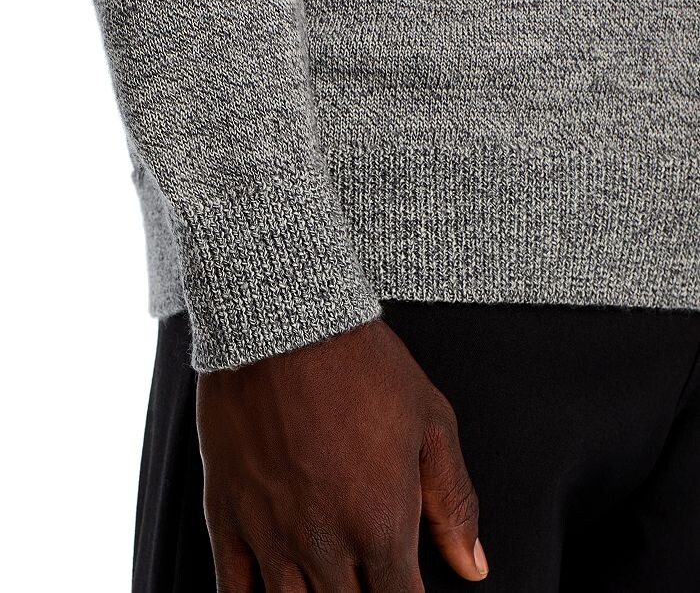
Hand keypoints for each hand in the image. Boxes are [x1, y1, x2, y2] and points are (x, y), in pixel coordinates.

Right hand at [197, 319, 487, 590]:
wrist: (285, 321)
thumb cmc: (362, 364)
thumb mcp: (431, 422)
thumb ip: (454, 502)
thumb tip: (472, 566)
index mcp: (381, 524)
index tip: (405, 591)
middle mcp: (324, 541)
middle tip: (365, 581)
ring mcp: (269, 532)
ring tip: (326, 586)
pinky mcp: (225, 513)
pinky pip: (230, 592)